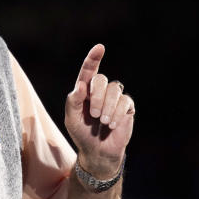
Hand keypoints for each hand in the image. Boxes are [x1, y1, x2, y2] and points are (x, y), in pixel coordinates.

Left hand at [64, 44, 135, 177]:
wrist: (98, 151)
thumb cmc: (82, 134)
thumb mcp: (72, 119)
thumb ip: (73, 101)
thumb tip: (81, 84)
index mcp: (85, 90)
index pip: (88, 71)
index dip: (93, 58)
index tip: (99, 47)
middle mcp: (101, 91)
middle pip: (102, 79)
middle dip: (97, 96)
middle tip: (94, 115)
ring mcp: (115, 98)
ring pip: (115, 89)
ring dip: (108, 106)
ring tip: (103, 122)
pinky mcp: (126, 107)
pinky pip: (125, 102)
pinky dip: (118, 113)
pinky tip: (112, 125)